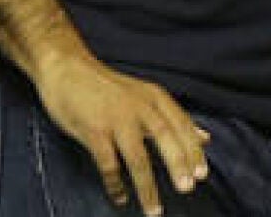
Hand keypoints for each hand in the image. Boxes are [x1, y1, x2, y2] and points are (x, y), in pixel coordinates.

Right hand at [30, 52, 208, 216]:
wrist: (65, 68)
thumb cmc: (106, 87)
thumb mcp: (145, 95)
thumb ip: (173, 118)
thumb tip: (205, 138)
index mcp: (154, 97)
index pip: (180, 124)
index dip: (192, 150)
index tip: (202, 174)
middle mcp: (138, 106)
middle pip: (164, 137)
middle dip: (177, 164)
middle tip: (188, 188)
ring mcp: (114, 118)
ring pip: (136, 156)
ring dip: (147, 186)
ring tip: (154, 210)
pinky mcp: (92, 130)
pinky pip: (107, 163)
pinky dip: (115, 184)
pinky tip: (121, 198)